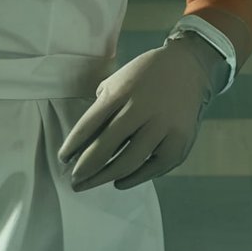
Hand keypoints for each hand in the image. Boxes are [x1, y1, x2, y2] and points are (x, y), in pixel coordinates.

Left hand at [57, 33, 227, 191]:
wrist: (189, 67)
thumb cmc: (145, 76)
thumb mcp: (119, 80)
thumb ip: (103, 106)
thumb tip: (84, 142)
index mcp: (123, 91)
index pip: (90, 124)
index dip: (73, 145)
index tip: (62, 159)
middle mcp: (143, 109)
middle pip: (106, 146)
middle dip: (85, 167)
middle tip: (73, 180)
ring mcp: (163, 127)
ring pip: (129, 161)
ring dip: (105, 177)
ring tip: (90, 183)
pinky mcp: (180, 141)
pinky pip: (153, 168)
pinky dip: (134, 179)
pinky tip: (119, 182)